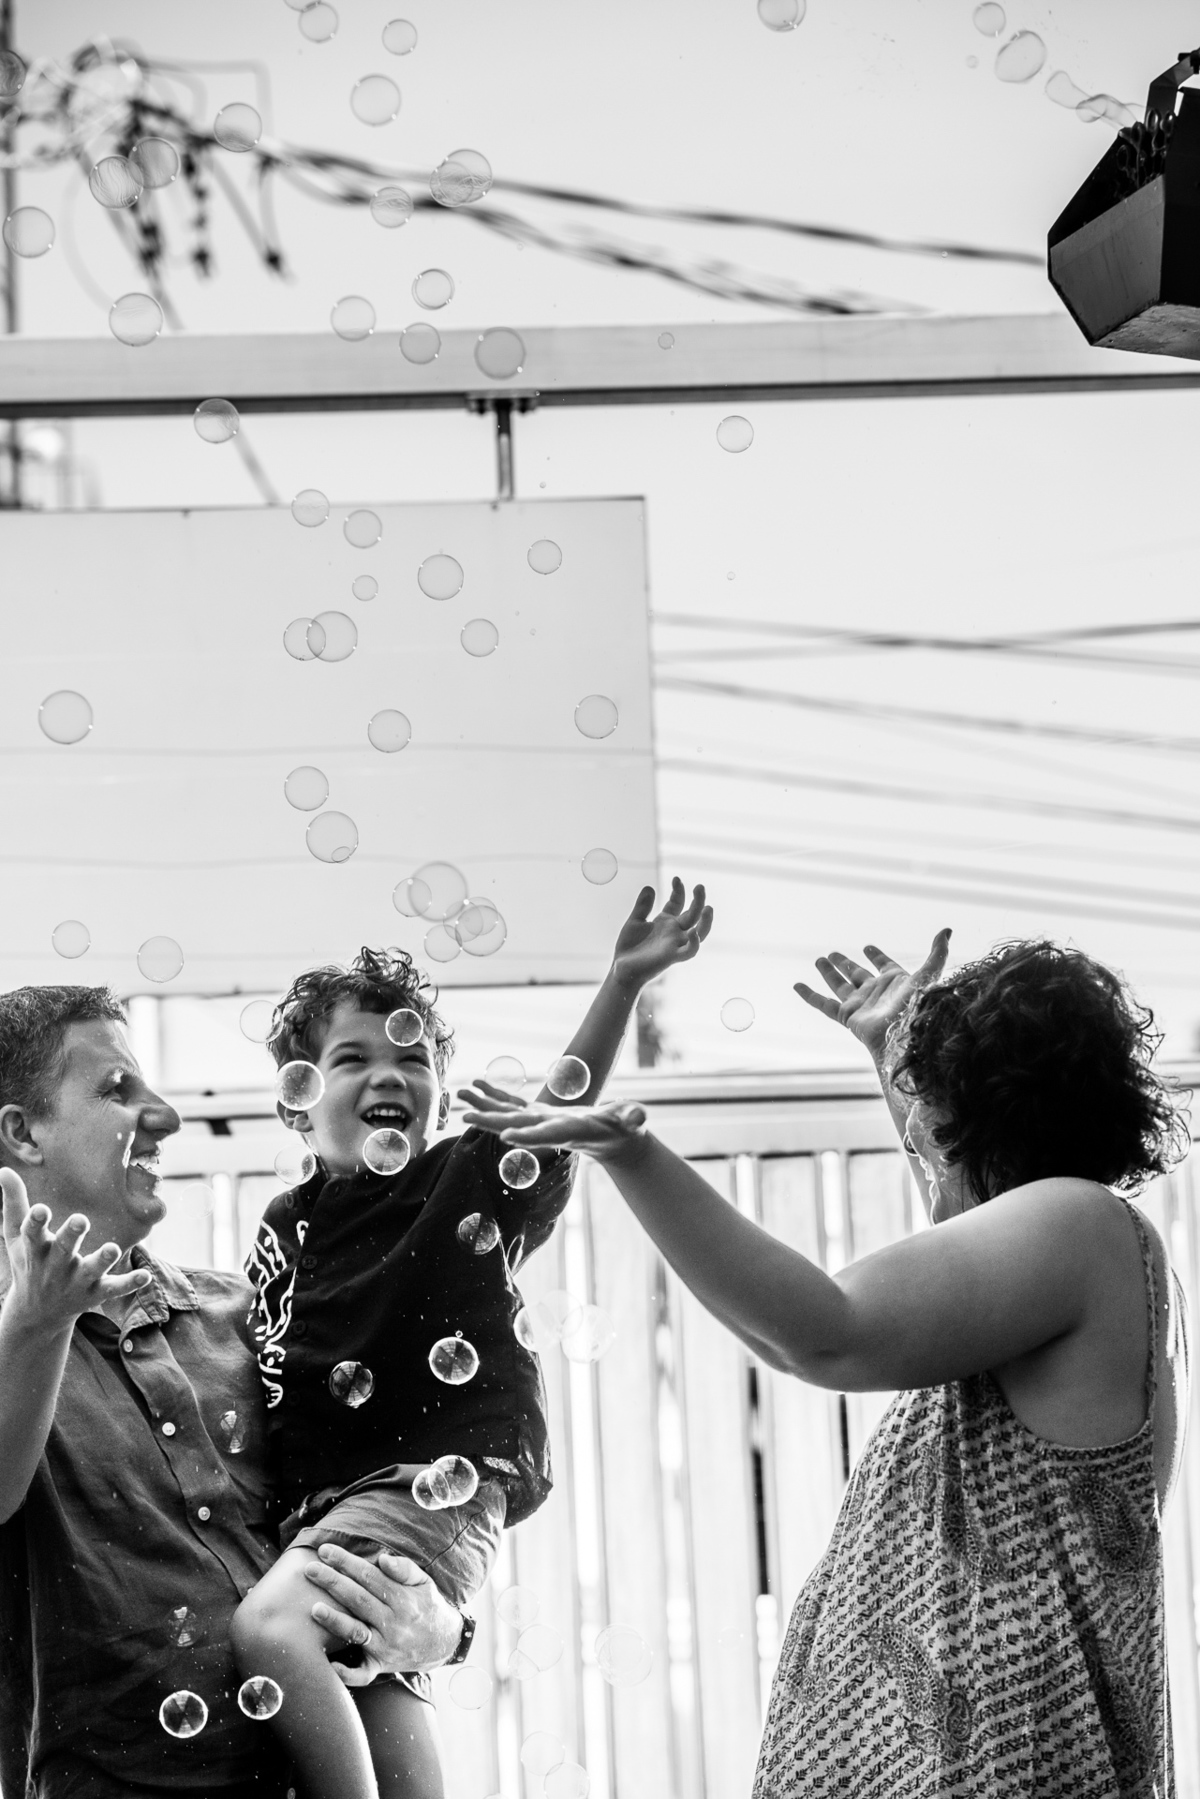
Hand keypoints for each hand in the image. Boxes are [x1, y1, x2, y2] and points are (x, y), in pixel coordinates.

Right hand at [0, 1168, 149, 1329]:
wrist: (37, 1313)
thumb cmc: (29, 1262)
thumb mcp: (16, 1235)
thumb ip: (14, 1202)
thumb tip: (4, 1169)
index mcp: (35, 1250)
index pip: (32, 1234)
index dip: (36, 1222)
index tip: (41, 1209)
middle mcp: (55, 1267)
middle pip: (63, 1251)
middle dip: (71, 1236)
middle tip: (80, 1220)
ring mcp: (76, 1281)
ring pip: (90, 1271)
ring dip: (101, 1260)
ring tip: (112, 1248)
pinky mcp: (96, 1293)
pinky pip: (113, 1288)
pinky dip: (129, 1284)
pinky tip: (145, 1275)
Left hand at [304, 1544, 464, 1682]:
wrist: (444, 1643)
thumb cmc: (428, 1606)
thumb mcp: (424, 1581)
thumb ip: (405, 1568)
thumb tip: (383, 1559)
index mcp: (402, 1598)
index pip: (369, 1576)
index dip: (346, 1562)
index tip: (325, 1550)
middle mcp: (393, 1622)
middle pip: (358, 1599)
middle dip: (332, 1582)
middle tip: (309, 1569)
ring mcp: (386, 1646)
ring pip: (356, 1632)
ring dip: (335, 1621)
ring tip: (314, 1608)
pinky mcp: (381, 1666)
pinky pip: (363, 1673)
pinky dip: (347, 1672)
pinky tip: (330, 1664)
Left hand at [459, 1089, 647, 1166]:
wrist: (615, 1139)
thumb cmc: (626, 1128)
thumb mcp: (632, 1122)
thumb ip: (634, 1119)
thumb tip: (639, 1117)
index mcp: (569, 1131)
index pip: (546, 1136)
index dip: (526, 1136)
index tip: (505, 1137)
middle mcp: (548, 1128)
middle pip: (515, 1126)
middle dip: (490, 1122)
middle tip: (465, 1116)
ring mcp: (540, 1122)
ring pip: (506, 1114)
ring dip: (483, 1105)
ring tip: (460, 1095)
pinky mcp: (539, 1114)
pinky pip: (511, 1105)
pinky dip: (494, 1096)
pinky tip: (478, 1086)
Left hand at [610, 878, 712, 990]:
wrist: (621, 969)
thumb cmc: (630, 948)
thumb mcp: (635, 921)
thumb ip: (643, 906)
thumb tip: (649, 887)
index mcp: (666, 922)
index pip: (678, 902)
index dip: (679, 890)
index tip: (676, 878)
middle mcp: (674, 932)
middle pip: (692, 914)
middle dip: (698, 900)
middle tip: (700, 886)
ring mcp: (675, 944)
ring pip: (699, 933)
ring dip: (706, 922)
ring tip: (709, 907)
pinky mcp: (671, 956)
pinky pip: (688, 952)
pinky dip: (694, 944)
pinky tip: (694, 934)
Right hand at [794, 929, 951, 1062]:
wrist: (905, 1033)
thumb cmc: (919, 1005)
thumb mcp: (930, 973)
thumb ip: (937, 952)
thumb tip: (947, 929)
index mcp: (895, 981)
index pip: (884, 965)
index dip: (876, 956)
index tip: (867, 947)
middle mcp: (876, 992)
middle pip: (857, 974)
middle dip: (846, 964)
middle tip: (834, 953)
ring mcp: (860, 1004)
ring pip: (840, 985)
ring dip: (829, 973)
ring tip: (819, 959)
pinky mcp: (847, 1016)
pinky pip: (824, 1004)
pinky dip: (810, 996)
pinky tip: (797, 986)